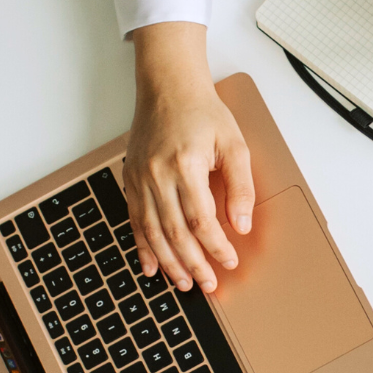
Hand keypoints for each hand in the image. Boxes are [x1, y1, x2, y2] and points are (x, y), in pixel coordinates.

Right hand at [123, 23, 254, 293]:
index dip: (216, 247)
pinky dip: (142, 247)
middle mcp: (158, 175)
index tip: (229, 262)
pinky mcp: (131, 179)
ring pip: (153, 232)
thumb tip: (242, 224)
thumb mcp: (234, 144)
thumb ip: (240, 186)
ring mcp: (140, 178)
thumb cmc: (203, 112)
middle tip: (208, 285)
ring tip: (183, 284)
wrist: (167, 87)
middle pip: (175, 233)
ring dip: (169, 263)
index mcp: (185, 166)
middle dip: (193, 264)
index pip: (202, 220)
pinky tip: (151, 267)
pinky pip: (135, 220)